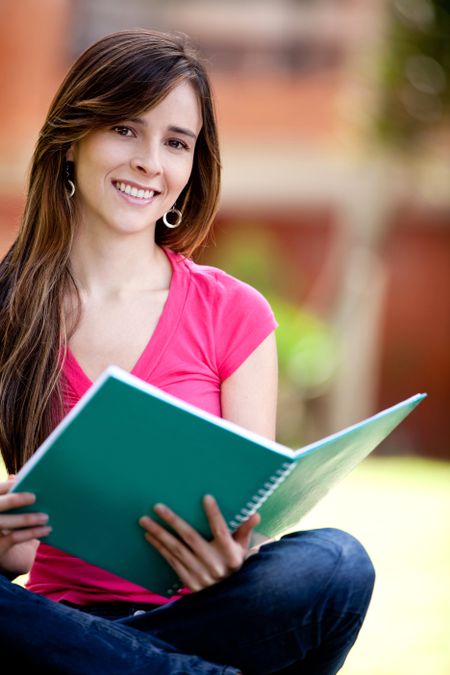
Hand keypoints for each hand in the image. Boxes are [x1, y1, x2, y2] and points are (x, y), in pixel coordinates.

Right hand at [0, 476, 51, 576]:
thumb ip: (11, 495)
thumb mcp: (9, 508)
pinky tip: (46, 530)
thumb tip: (17, 477)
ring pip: (5, 522)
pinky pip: (15, 537)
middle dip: (14, 500)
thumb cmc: (10, 520)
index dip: (7, 485)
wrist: (6, 552)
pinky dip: (32, 532)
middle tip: (33, 497)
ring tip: (45, 517)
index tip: (22, 480)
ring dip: (27, 519)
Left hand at [139, 495, 259, 591]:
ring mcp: (200, 574)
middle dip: (172, 521)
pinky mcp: (189, 583)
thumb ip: (245, 531)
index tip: (206, 497)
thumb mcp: (243, 550)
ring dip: (159, 534)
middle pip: (190, 537)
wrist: (229, 601)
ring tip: (145, 521)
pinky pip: (171, 561)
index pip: (221, 529)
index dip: (214, 514)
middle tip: (157, 506)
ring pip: (176, 549)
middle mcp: (214, 563)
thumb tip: (255, 514)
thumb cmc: (236, 566)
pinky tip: (150, 536)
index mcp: (229, 553)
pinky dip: (160, 548)